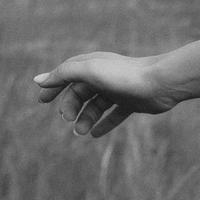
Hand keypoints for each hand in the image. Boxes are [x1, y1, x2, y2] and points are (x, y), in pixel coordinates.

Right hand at [34, 52, 173, 137]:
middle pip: (80, 93)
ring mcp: (118, 89)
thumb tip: (39, 80)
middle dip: (71, 107)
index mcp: (93, 65)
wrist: (160, 83)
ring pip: (95, 106)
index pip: (66, 74)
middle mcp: (104, 76)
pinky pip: (113, 114)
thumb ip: (64, 74)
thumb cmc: (124, 75)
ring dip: (85, 119)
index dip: (53, 86)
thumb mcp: (89, 71)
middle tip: (68, 121)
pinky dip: (103, 124)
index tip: (42, 101)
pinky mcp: (131, 102)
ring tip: (81, 132)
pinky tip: (95, 134)